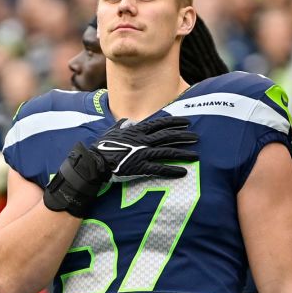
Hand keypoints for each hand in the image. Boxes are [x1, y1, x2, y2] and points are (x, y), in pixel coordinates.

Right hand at [43, 116, 198, 216]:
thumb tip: (127, 120)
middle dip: (183, 136)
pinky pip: (160, 169)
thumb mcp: (112, 130)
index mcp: (137, 130)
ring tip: (195, 155)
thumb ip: (123, 125)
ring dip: (182, 153)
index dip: (175, 122)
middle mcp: (143, 140)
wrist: (95, 161)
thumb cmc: (102, 146)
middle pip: (167, 136)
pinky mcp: (141, 167)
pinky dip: (172, 170)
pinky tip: (183, 172)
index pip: (160, 124)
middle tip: (196, 137)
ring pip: (167, 152)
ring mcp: (143, 154)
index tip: (186, 121)